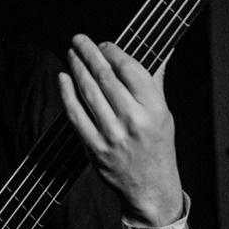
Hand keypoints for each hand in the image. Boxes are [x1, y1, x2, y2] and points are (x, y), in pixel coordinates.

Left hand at [58, 34, 183, 226]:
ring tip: (71, 54)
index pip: (129, 68)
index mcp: (153, 108)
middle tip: (79, 40)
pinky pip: (76, 115)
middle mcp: (133, 119)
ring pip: (88, 92)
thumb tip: (161, 51)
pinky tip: (63, 79)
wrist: (150, 188)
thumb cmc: (158, 147)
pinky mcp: (94, 147)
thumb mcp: (164, 114)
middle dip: (89, 54)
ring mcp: (112, 134)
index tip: (103, 44)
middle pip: (105, 76)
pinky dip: (67, 94)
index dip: (112, 52)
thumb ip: (155, 82)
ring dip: (76, 68)